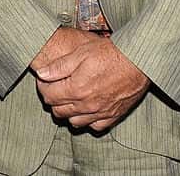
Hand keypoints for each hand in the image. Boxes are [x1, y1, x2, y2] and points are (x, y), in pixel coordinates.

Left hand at [34, 33, 149, 130]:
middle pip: (59, 111)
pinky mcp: (114, 115)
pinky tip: (87, 108)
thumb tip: (41, 73)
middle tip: (55, 87)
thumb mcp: (80, 52)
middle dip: (53, 100)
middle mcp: (87, 105)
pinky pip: (95, 126)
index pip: (49, 96)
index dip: (43, 87)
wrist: (138, 61)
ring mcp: (101, 112)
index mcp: (76, 89)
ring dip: (68, 112)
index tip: (44, 80)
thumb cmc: (109, 53)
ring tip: (70, 98)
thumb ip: (59, 66)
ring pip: (75, 122)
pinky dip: (87, 120)